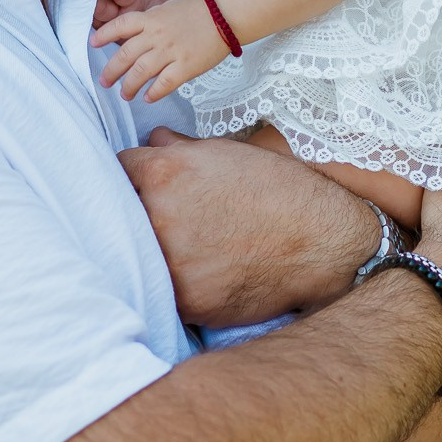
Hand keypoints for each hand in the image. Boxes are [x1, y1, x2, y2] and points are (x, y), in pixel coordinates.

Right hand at [92, 0, 201, 31]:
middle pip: (104, 7)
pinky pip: (99, 40)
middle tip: (94, 6)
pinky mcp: (109, 40)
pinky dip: (96, 42)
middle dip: (98, 6)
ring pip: (98, 24)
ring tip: (89, 28)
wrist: (159, 30)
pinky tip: (90, 45)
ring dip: (94, 26)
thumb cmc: (161, 10)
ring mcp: (111, 25)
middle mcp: (118, 10)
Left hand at [92, 0, 228, 101]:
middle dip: (111, 70)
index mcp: (151, 18)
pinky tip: (148, 98)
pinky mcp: (185, 66)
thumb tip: (134, 32)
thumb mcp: (168, 7)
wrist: (226, 14)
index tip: (93, 43)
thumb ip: (150, 20)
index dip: (104, 35)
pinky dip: (153, 93)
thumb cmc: (198, 10)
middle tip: (104, 81)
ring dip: (129, 86)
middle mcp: (156, 35)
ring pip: (140, 72)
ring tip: (124, 95)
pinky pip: (164, 84)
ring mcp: (171, 51)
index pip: (120, 25)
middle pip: (125, 55)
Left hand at [119, 128, 378, 327]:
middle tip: (165, 217)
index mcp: (164, 174)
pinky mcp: (184, 300)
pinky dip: (175, 280)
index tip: (142, 184)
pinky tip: (201, 271)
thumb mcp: (229, 155)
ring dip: (152, 250)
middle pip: (119, 214)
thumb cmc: (280, 190)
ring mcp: (169, 263)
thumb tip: (154, 140)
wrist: (323, 240)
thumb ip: (181, 149)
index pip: (118, 170)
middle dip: (138, 212)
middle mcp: (159, 217)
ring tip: (187, 246)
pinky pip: (163, 288)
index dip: (132, 176)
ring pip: (138, 255)